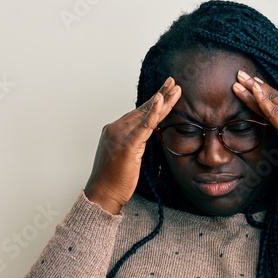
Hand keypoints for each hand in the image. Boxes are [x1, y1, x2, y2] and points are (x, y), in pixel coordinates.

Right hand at [84, 77, 181, 213]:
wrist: (102, 195)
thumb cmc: (113, 181)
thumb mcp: (125, 158)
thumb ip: (133, 144)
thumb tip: (144, 140)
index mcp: (114, 131)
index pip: (137, 114)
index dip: (152, 103)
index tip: (164, 92)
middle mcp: (115, 129)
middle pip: (142, 110)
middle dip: (160, 96)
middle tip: (173, 82)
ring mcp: (119, 135)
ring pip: (145, 114)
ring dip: (162, 100)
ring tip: (175, 88)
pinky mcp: (127, 145)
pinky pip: (143, 126)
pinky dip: (153, 112)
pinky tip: (161, 101)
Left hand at [232, 70, 277, 196]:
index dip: (267, 91)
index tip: (254, 82)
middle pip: (276, 97)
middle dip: (256, 85)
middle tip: (240, 75)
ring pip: (273, 102)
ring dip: (254, 91)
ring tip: (238, 81)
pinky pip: (276, 114)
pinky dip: (264, 102)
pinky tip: (253, 92)